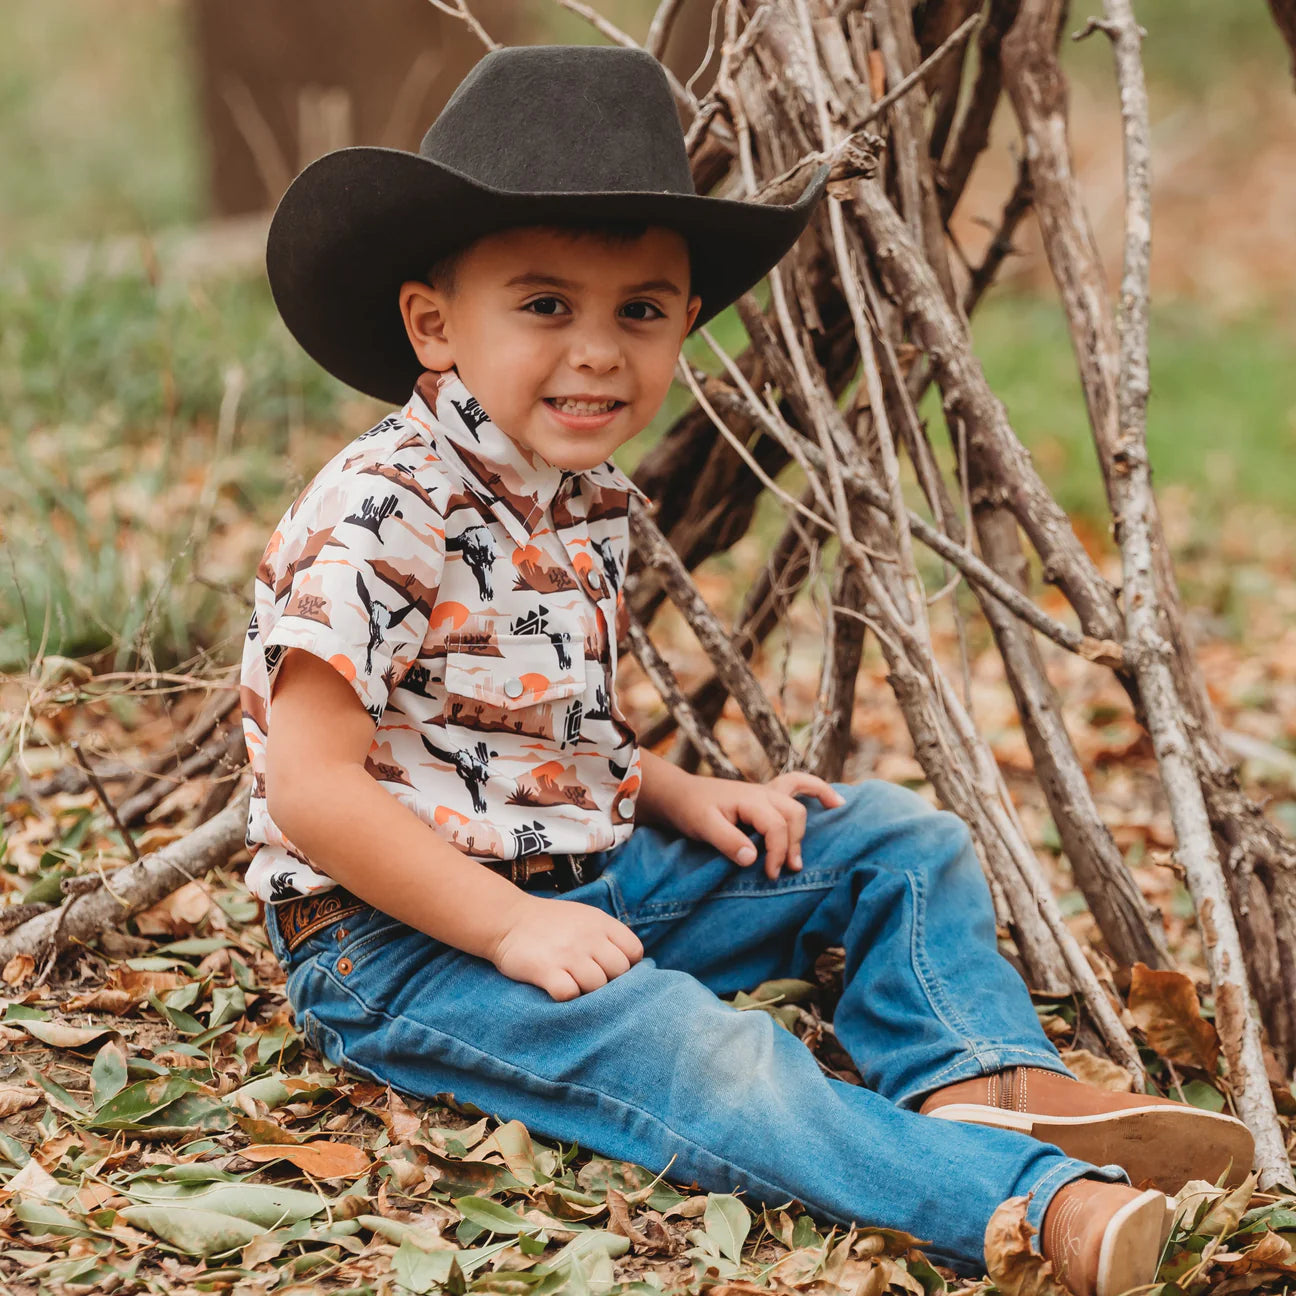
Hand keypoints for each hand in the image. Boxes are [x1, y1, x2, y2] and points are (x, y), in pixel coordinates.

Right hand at [489, 893, 643, 1001]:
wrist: (507, 919)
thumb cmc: (550, 923)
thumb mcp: (585, 917)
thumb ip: (608, 936)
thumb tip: (631, 965)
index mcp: (601, 923)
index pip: (634, 952)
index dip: (627, 965)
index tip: (611, 970)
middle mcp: (588, 937)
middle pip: (619, 972)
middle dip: (609, 981)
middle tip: (590, 981)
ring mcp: (567, 954)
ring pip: (597, 986)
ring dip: (587, 991)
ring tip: (573, 984)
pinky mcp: (545, 970)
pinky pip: (569, 994)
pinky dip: (566, 996)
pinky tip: (557, 988)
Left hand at [674, 772, 845, 878]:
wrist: (678, 795)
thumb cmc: (690, 810)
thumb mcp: (702, 826)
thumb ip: (726, 841)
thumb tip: (752, 858)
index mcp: (750, 799)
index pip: (776, 826)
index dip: (777, 852)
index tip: (770, 874)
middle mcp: (763, 792)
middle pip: (793, 815)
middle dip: (792, 844)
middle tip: (784, 871)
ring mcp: (766, 792)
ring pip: (798, 804)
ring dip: (804, 828)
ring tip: (802, 855)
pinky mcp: (765, 797)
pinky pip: (798, 786)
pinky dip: (817, 791)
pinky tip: (836, 802)